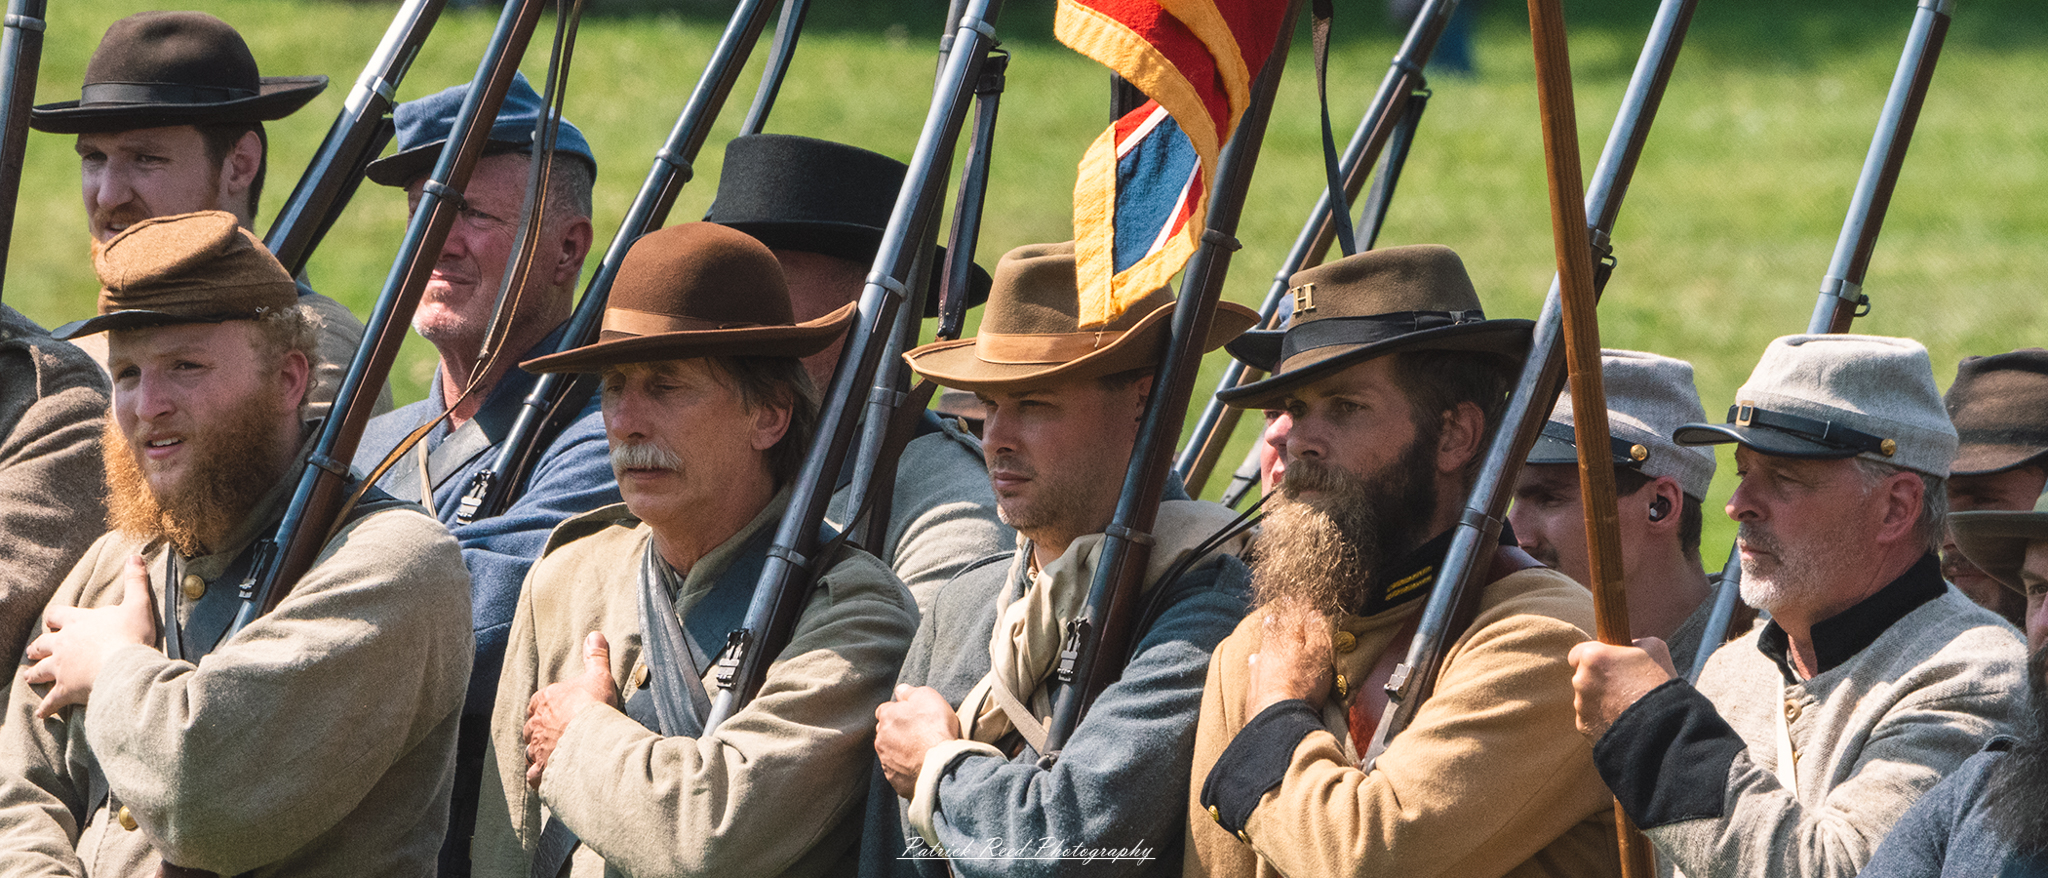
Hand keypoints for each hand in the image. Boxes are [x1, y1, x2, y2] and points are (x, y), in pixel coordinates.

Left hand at [23, 555, 158, 718]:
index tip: (52, 621)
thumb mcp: (138, 604)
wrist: (124, 666)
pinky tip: (40, 713)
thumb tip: (135, 555)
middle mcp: (63, 644)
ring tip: (28, 676)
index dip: (54, 618)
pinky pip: (50, 701)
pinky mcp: (65, 689)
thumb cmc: (131, 635)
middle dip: (37, 647)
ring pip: (40, 670)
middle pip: (42, 644)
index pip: (57, 615)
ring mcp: (61, 668)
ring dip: (34, 673)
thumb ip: (135, 580)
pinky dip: (45, 707)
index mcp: (78, 622)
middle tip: (33, 652)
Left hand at [524, 632, 616, 788]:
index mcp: (544, 701)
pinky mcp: (541, 771)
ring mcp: (536, 750)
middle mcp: (535, 725)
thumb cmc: (594, 707)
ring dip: (540, 754)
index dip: (548, 707)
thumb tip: (594, 635)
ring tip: (555, 756)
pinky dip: (540, 777)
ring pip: (531, 751)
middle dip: (541, 731)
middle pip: (532, 727)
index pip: (538, 702)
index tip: (559, 711)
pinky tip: (548, 778)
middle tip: (558, 734)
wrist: (592, 740)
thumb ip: (595, 656)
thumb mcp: (598, 676)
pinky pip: (535, 776)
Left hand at [875, 684, 961, 798]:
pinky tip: (920, 766)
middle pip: (886, 731)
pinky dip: (905, 768)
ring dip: (901, 750)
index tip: (911, 715)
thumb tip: (900, 689)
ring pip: (890, 751)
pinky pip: (897, 771)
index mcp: (887, 717)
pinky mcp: (894, 779)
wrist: (940, 765)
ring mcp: (886, 761)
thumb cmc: (935, 728)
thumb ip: (910, 691)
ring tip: (921, 751)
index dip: (898, 711)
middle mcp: (881, 739)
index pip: (885, 709)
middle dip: (897, 731)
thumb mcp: (927, 697)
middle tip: (918, 733)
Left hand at [1245, 602, 1333, 717]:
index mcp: (1286, 641)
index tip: (1292, 597)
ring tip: (1265, 632)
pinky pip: (1254, 668)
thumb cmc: (1303, 685)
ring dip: (1265, 639)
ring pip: (1262, 648)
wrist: (1277, 717)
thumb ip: (1316, 633)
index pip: (1291, 618)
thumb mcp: (1319, 655)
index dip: (1294, 607)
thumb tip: (1313, 614)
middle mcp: (1268, 652)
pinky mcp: (1253, 690)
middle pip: (1272, 632)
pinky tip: (1253, 660)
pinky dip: (1256, 661)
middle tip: (1273, 614)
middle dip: (1275, 621)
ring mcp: (1257, 670)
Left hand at [1568, 637, 1677, 739]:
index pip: (1577, 653)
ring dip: (1600, 702)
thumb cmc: (1658, 683)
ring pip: (1586, 700)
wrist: (1663, 726)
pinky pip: (1590, 721)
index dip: (1593, 658)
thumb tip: (1629, 646)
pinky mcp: (1585, 728)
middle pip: (1583, 678)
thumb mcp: (1655, 648)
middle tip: (1622, 688)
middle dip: (1598, 681)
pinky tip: (1622, 722)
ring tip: (1626, 707)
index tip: (1606, 664)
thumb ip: (1634, 643)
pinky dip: (1602, 721)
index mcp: (1592, 657)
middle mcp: (1580, 681)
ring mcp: (1581, 707)